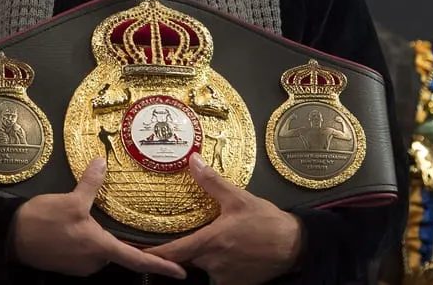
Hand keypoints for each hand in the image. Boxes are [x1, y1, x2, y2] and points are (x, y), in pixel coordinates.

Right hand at [10, 158, 186, 278]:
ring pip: (103, 250)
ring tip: (105, 220)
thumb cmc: (42, 221)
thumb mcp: (70, 200)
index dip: (161, 267)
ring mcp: (81, 264)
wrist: (11, 237)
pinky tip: (86, 225)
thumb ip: (90, 184)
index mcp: (99, 247)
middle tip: (144, 229)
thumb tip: (102, 162)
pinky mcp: (69, 262)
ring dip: (106, 238)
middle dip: (130, 243)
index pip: (137, 260)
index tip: (180, 272)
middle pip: (120, 252)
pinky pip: (88, 250)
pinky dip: (92, 239)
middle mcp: (94, 261)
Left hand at [146, 153, 303, 284]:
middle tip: (184, 238)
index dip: (154, 254)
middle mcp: (214, 263)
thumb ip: (211, 182)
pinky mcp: (236, 284)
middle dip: (183, 251)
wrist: (295, 246)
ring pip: (203, 268)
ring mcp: (224, 276)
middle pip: (186, 260)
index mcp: (211, 241)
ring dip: (203, 258)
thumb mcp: (238, 198)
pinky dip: (218, 266)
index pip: (173, 252)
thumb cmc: (267, 221)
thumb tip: (193, 160)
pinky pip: (218, 276)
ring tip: (220, 244)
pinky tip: (230, 254)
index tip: (136, 252)